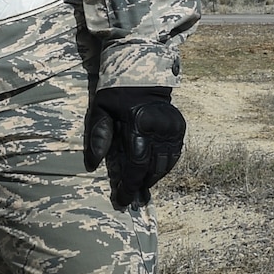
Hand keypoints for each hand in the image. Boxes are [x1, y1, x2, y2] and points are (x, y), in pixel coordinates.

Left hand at [84, 88, 185, 207]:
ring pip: (166, 164)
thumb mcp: (100, 110)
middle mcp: (160, 127)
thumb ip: (98, 136)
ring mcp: (173, 128)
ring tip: (140, 185)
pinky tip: (152, 171)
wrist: (142, 73)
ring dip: (152, 178)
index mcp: (139, 123)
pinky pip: (174, 155)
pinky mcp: (179, 127)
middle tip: (130, 196)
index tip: (122, 200)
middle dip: (140, 185)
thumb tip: (93, 165)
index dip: (129, 185)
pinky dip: (163, 166)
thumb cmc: (116, 93)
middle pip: (153, 168)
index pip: (136, 164)